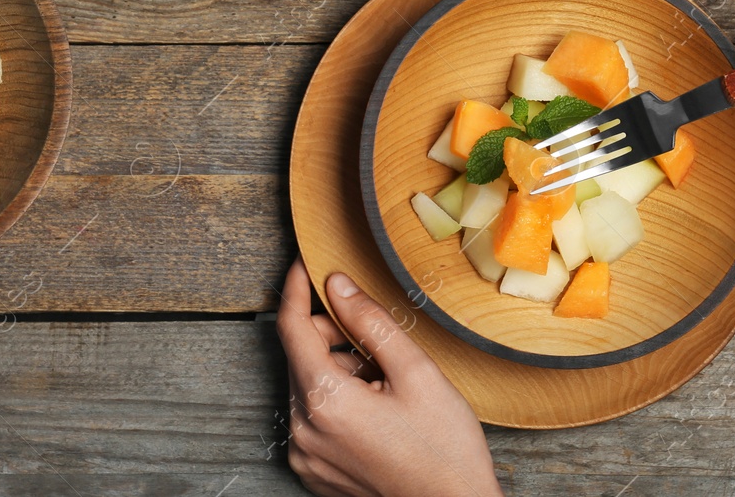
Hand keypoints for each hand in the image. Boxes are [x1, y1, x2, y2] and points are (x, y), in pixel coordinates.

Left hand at [275, 258, 501, 496]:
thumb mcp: (416, 373)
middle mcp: (302, 430)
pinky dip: (333, 401)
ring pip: (306, 385)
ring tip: (384, 385)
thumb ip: (370, 322)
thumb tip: (337, 284)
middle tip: (377, 344)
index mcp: (324, 401)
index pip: (291, 327)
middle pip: (299, 355)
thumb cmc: (443, 449)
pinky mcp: (312, 470)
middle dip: (330, 335)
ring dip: (335, 370)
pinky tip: (374, 410)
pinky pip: (310, 417)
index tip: (305, 263)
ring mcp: (304, 454)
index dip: (297, 288)